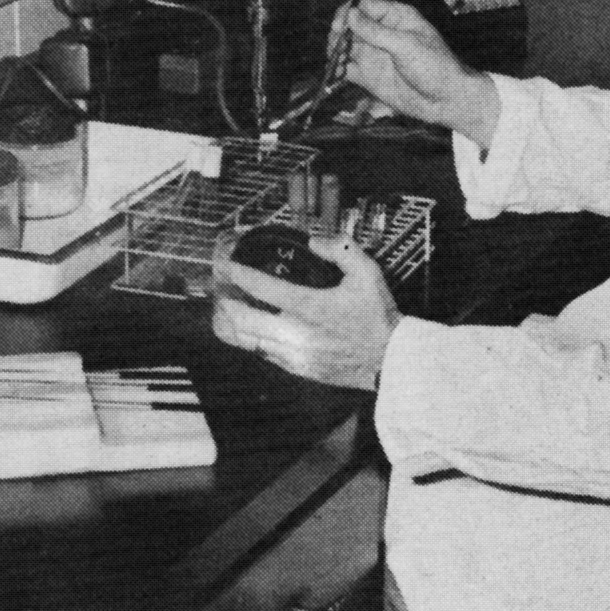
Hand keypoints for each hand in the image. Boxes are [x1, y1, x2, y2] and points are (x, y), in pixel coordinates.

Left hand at [212, 236, 400, 390]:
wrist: (390, 360)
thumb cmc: (378, 317)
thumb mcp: (367, 273)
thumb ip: (340, 249)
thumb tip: (314, 240)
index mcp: (309, 306)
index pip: (261, 287)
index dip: (237, 273)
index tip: (224, 263)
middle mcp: (295, 332)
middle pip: (242, 319)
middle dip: (224, 301)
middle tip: (219, 287)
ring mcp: (294, 354)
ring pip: (247, 341)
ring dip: (231, 323)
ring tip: (224, 308)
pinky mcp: (298, 369)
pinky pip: (263, 354)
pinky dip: (250, 340)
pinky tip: (250, 330)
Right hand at [333, 0, 500, 147]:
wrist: (446, 100)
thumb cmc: (436, 67)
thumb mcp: (406, 45)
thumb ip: (376, 31)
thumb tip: (350, 15)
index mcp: (395, 17)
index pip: (363, 6)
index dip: (347, 13)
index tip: (339, 27)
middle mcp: (382, 33)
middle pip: (349, 26)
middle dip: (338, 35)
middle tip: (335, 47)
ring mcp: (374, 55)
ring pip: (345, 47)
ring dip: (335, 52)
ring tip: (335, 62)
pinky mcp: (369, 76)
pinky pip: (346, 69)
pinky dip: (337, 71)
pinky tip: (335, 74)